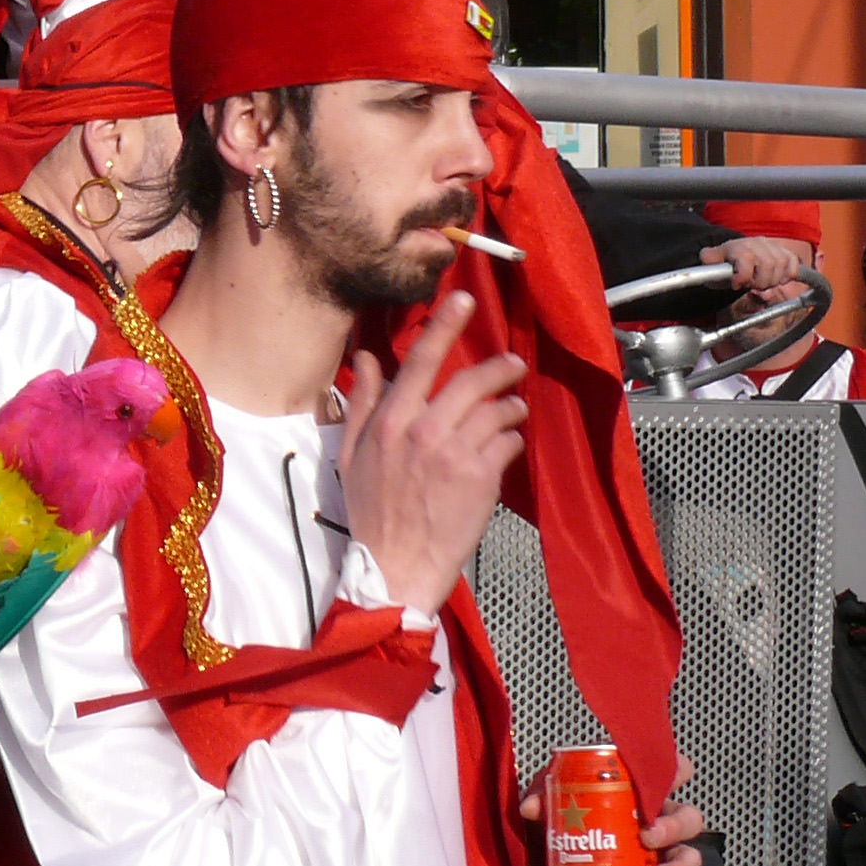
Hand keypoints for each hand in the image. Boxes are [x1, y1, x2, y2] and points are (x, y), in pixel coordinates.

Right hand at [338, 291, 526, 614]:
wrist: (397, 566)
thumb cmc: (372, 511)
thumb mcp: (351, 455)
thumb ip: (361, 403)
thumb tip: (367, 360)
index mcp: (390, 421)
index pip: (422, 361)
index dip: (445, 325)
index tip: (465, 300)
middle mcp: (423, 430)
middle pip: (471, 381)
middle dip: (500, 367)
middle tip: (513, 365)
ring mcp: (455, 454)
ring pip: (496, 410)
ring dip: (510, 406)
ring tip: (514, 410)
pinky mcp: (481, 478)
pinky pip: (507, 443)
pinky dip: (512, 441)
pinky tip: (508, 447)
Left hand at [518, 749, 708, 865]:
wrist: (545, 865)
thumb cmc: (558, 822)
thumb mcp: (548, 803)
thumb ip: (541, 797)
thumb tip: (532, 807)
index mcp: (636, 793)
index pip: (668, 773)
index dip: (677, 769)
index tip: (676, 775)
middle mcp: (653, 823)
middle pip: (686, 819)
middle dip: (674, 826)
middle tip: (649, 837)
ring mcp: (653, 858)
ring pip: (686, 859)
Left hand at [704, 235, 808, 291]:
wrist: (738, 252)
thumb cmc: (726, 261)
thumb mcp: (712, 261)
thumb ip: (709, 259)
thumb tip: (707, 257)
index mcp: (740, 247)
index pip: (747, 263)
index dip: (742, 278)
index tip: (737, 284)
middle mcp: (759, 244)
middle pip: (768, 267)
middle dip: (759, 282)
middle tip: (751, 285)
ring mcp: (774, 248)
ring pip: (782, 268)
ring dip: (772, 281)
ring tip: (761, 282)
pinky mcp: (786, 253)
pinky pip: (794, 265)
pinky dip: (788, 275)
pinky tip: (777, 278)